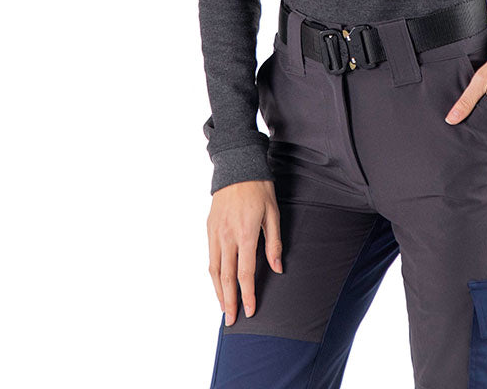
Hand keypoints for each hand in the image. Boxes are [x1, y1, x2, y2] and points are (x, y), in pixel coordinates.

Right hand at [207, 179, 281, 325]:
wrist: (237, 166)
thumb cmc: (259, 188)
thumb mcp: (273, 213)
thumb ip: (274, 243)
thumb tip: (277, 268)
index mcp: (246, 234)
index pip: (245, 272)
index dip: (248, 294)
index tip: (250, 310)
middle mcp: (227, 236)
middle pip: (226, 276)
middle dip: (230, 301)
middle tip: (232, 320)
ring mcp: (215, 232)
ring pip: (214, 269)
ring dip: (218, 291)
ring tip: (224, 307)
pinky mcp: (209, 227)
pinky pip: (210, 256)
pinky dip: (212, 274)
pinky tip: (217, 282)